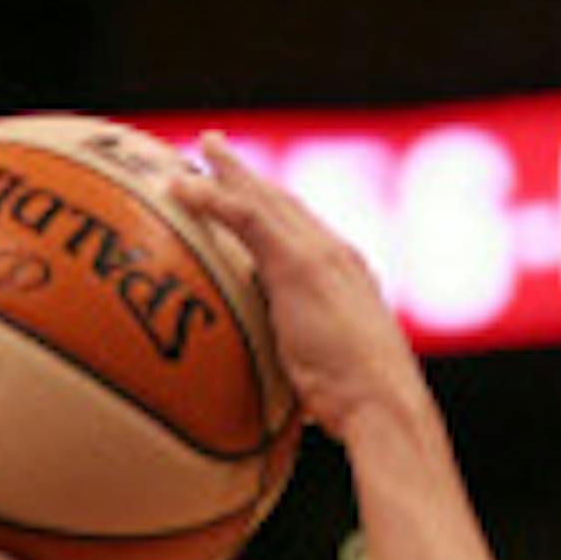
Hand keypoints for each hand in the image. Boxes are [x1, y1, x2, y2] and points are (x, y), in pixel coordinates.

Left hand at [174, 136, 424, 441]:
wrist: (383, 404)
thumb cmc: (361, 411)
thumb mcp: (329, 384)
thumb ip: (308, 375)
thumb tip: (295, 410)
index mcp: (347, 279)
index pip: (305, 234)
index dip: (276, 213)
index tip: (252, 198)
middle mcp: (336, 255)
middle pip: (284, 204)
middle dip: (250, 176)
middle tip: (217, 149)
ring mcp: (319, 253)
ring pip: (263, 199)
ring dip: (227, 171)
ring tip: (197, 148)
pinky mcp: (298, 262)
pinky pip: (243, 217)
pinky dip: (209, 199)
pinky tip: (176, 188)